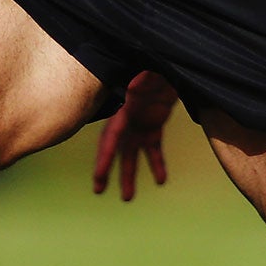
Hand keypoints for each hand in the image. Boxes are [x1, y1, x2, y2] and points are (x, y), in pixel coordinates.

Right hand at [92, 70, 178, 200]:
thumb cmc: (155, 69)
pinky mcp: (154, 127)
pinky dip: (157, 165)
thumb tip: (137, 86)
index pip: (111, 138)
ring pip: (132, 155)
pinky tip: (161, 181)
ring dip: (129, 175)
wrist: (167, 67)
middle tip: (98, 190)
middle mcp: (128, 121)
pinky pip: (154, 150)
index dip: (104, 158)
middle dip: (106, 170)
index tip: (98, 177)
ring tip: (127, 197)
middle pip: (115, 150)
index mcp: (124, 111)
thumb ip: (140, 84)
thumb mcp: (146, 77)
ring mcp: (139, 126)